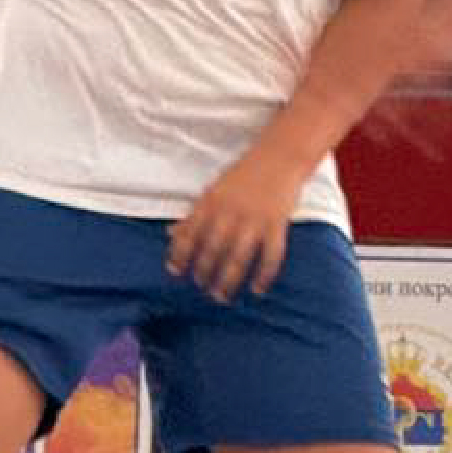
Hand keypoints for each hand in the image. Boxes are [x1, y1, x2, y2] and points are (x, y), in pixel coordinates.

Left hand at [166, 148, 304, 301]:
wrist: (280, 156)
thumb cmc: (245, 173)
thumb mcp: (213, 190)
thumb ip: (194, 214)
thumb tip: (170, 234)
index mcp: (211, 203)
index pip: (189, 234)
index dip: (180, 255)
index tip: (176, 272)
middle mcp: (230, 213)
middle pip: (212, 250)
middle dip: (204, 272)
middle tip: (202, 287)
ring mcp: (255, 220)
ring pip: (238, 258)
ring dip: (228, 280)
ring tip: (221, 296)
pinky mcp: (277, 225)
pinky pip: (271, 256)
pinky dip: (264, 275)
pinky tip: (258, 289)